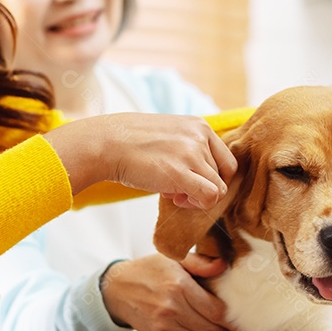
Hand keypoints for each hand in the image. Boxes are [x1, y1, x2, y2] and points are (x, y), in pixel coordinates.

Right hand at [44, 113, 236, 209]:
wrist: (105, 143)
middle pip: (223, 175)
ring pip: (217, 188)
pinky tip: (175, 198)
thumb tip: (203, 178)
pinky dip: (197, 204)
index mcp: (199, 126)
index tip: (190, 179)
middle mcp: (200, 136)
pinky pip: (210, 197)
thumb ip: (189, 149)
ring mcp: (192, 153)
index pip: (226, 158)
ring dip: (196, 197)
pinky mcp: (181, 172)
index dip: (211, 175)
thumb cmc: (131, 144)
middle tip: (179, 189)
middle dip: (204, 187)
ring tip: (171, 191)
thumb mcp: (169, 136)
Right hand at [99, 254, 249, 330]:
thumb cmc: (150, 269)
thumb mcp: (173, 256)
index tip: (249, 330)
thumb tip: (223, 266)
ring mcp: (164, 327)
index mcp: (179, 287)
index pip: (215, 311)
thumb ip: (200, 262)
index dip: (234, 325)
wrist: (116, 288)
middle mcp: (172, 309)